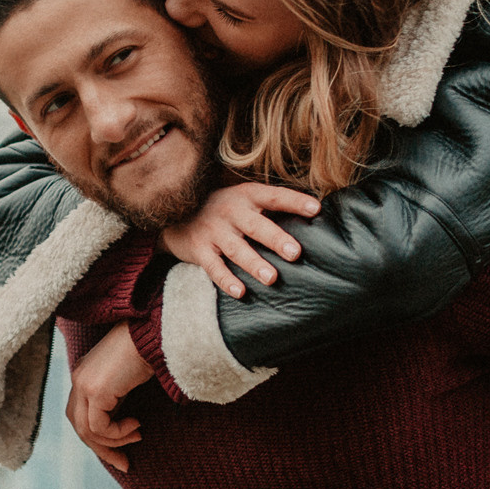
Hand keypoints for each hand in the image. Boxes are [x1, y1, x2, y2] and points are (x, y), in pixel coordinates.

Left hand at [66, 322, 155, 470]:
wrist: (153, 333)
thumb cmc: (148, 352)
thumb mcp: (127, 380)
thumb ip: (118, 399)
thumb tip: (125, 428)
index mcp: (84, 376)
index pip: (81, 416)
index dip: (98, 438)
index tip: (120, 453)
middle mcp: (79, 380)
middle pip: (79, 426)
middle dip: (102, 449)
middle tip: (124, 463)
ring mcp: (84, 384)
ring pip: (87, 431)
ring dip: (113, 442)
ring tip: (137, 436)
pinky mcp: (95, 390)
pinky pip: (99, 427)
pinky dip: (117, 434)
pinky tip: (135, 426)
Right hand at [159, 183, 321, 297]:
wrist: (173, 213)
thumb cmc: (223, 208)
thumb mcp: (243, 199)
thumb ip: (270, 206)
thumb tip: (314, 213)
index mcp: (246, 196)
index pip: (274, 197)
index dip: (295, 202)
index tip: (316, 209)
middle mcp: (230, 212)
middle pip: (257, 226)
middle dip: (276, 239)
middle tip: (295, 253)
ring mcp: (213, 231)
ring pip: (237, 250)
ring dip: (254, 264)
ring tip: (272, 278)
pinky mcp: (199, 250)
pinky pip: (214, 267)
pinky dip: (226, 280)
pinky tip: (240, 292)